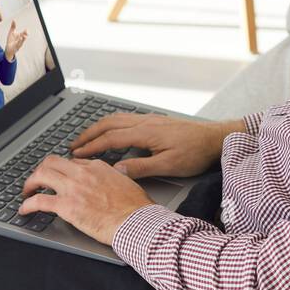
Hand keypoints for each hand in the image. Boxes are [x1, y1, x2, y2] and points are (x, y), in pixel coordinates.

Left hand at [4, 20, 27, 60]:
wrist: (8, 48)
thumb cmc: (10, 40)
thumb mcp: (11, 32)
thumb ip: (13, 27)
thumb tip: (14, 20)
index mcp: (20, 36)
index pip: (24, 33)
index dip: (25, 31)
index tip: (26, 29)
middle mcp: (20, 40)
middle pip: (24, 36)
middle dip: (25, 34)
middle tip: (26, 31)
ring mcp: (19, 43)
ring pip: (22, 41)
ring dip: (23, 38)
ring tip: (24, 36)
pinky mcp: (16, 47)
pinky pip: (19, 44)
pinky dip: (19, 42)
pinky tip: (20, 39)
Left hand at [19, 155, 153, 244]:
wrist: (135, 222)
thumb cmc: (135, 207)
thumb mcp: (127, 182)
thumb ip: (116, 177)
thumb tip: (116, 176)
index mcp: (97, 167)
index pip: (71, 162)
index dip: (61, 170)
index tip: (58, 177)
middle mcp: (82, 174)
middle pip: (52, 162)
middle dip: (41, 170)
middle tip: (37, 180)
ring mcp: (73, 188)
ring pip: (41, 175)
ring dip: (30, 183)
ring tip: (26, 192)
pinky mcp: (66, 206)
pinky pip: (39, 201)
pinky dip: (27, 205)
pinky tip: (24, 210)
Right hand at [69, 113, 241, 178]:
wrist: (216, 138)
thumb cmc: (196, 152)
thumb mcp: (169, 165)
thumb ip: (142, 167)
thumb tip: (117, 170)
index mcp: (146, 133)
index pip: (111, 139)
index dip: (91, 147)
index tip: (76, 154)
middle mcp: (145, 122)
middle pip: (109, 124)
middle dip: (89, 134)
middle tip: (73, 145)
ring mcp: (150, 119)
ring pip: (117, 119)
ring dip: (98, 127)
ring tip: (86, 138)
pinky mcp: (156, 121)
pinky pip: (126, 119)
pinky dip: (111, 124)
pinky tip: (111, 131)